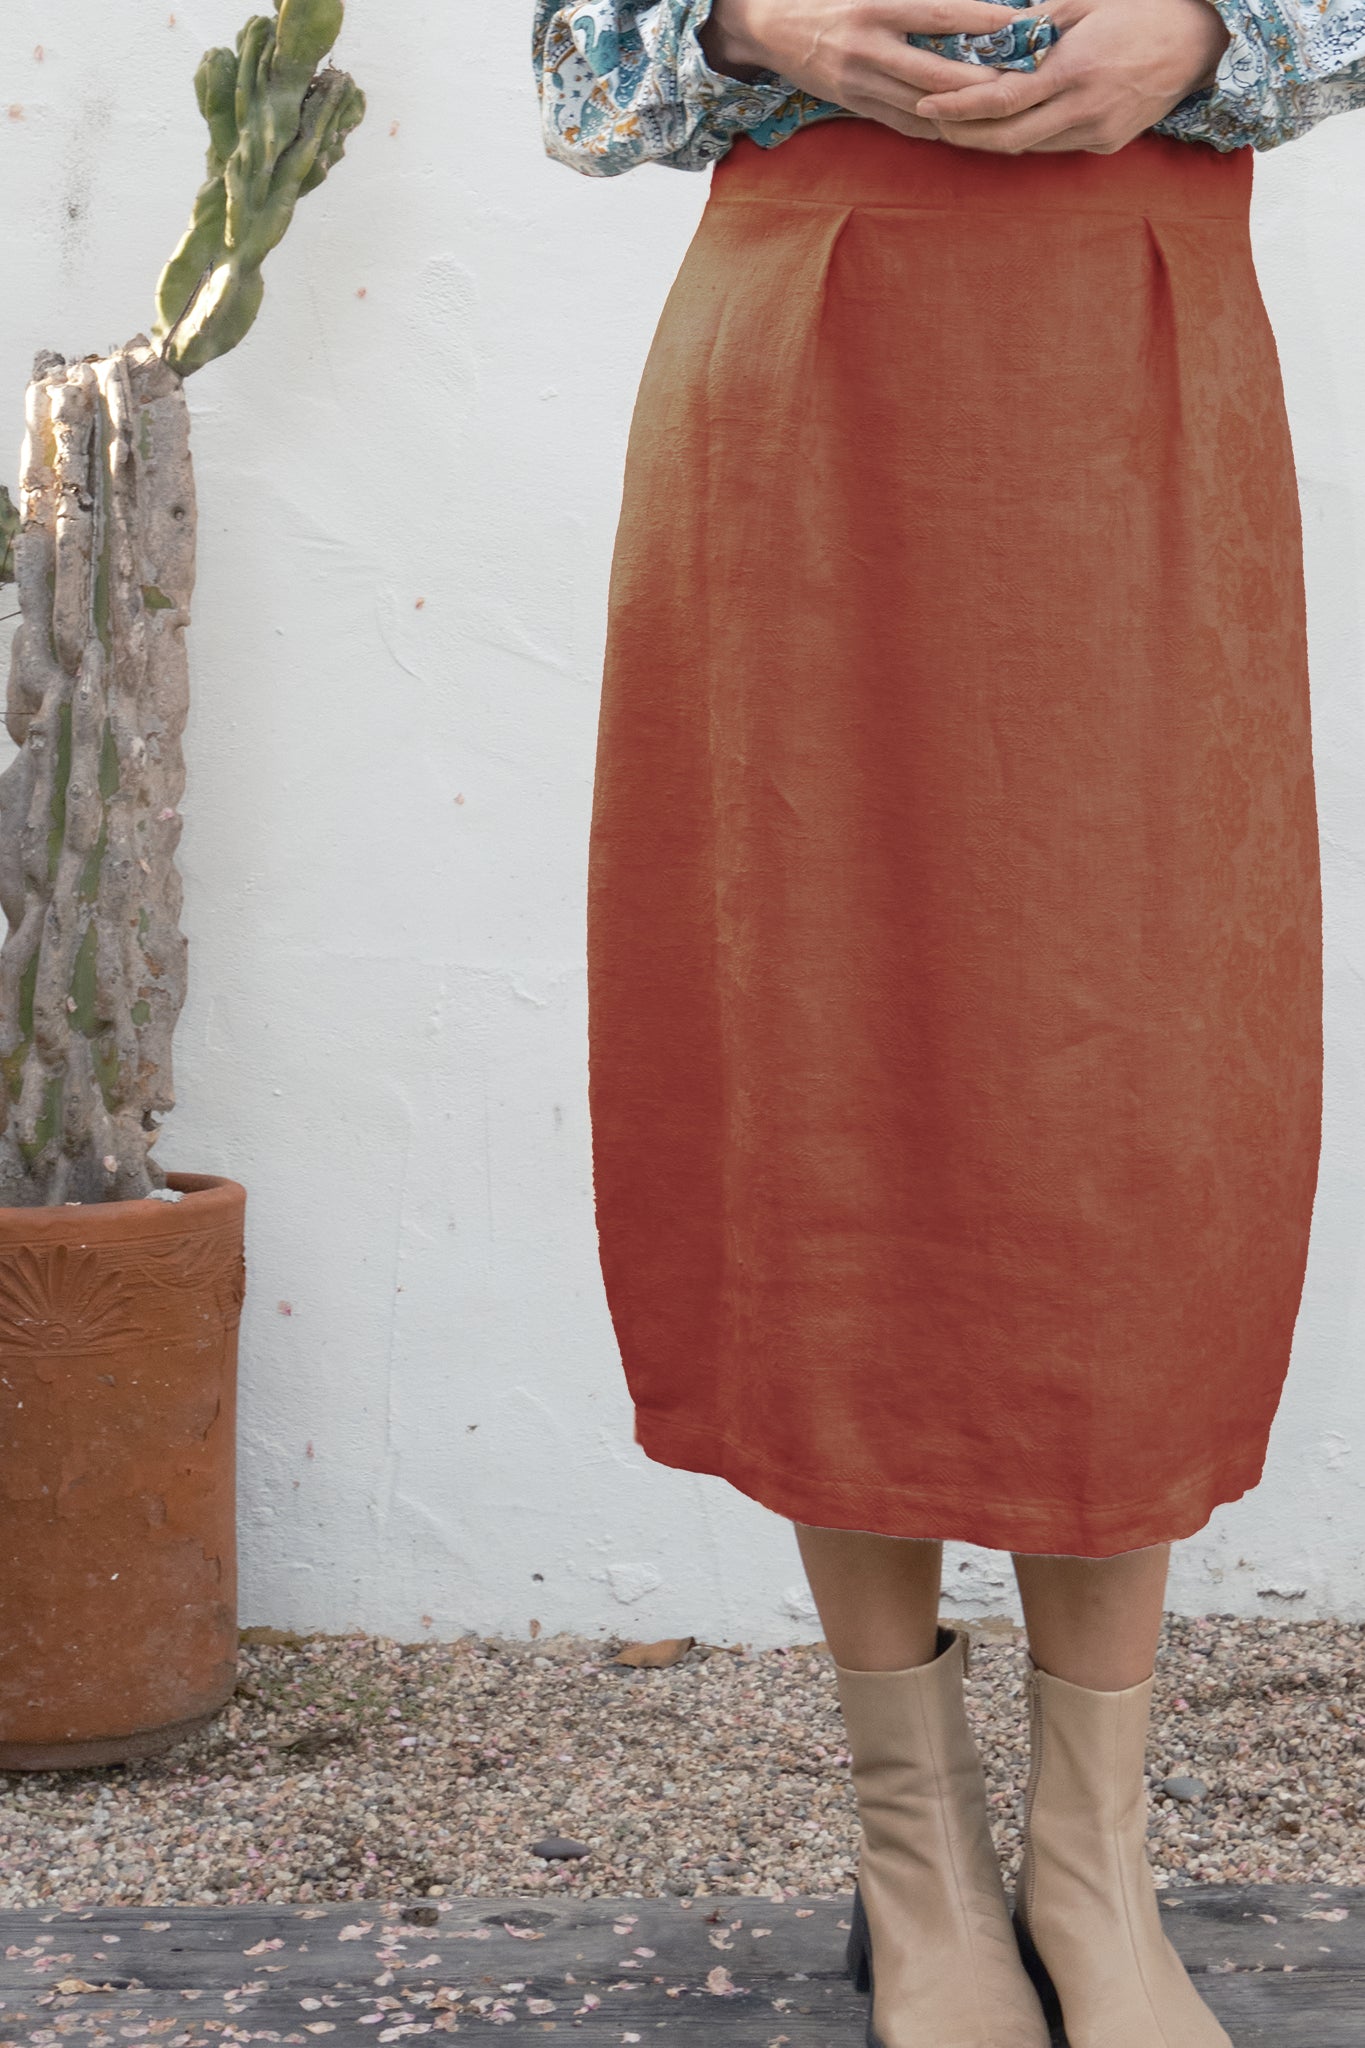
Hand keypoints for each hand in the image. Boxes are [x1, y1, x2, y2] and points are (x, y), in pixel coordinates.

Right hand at [700, 0, 1044, 141]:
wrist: (768, 27)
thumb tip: (961, 5)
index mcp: (875, 7)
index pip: (939, 13)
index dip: (980, 21)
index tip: (1017, 23)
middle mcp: (868, 48)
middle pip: (937, 73)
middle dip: (981, 81)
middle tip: (1022, 83)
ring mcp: (859, 83)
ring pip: (922, 105)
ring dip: (963, 111)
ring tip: (1002, 110)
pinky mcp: (853, 105)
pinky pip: (903, 122)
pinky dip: (935, 124)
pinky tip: (964, 125)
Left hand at [912, 0, 1230, 151]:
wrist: (1200, 41)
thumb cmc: (1140, 8)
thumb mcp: (1086, 2)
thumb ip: (1035, 26)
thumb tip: (985, 38)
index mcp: (1075, 68)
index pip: (1002, 99)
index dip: (959, 106)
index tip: (927, 103)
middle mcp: (1084, 108)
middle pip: (1006, 139)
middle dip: (964, 134)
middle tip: (933, 121)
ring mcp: (1097, 132)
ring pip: (1028, 148)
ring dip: (991, 138)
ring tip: (960, 121)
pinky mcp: (1107, 144)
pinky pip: (1054, 146)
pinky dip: (1026, 136)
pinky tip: (1007, 123)